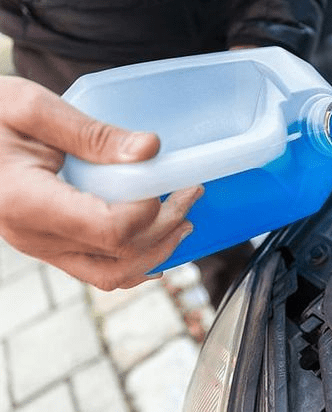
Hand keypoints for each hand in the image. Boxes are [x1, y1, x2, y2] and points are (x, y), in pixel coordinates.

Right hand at [0, 76, 202, 289]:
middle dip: (166, 228)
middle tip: (192, 193)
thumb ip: (91, 132)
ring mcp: (41, 247)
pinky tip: (158, 247)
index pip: (109, 228)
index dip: (149, 211)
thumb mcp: (29, 108)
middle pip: (119, 256)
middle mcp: (34, 236)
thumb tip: (151, 148)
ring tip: (185, 222)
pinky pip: (98, 270)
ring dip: (157, 252)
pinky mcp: (49, 245)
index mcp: (27, 201)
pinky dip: (135, 263)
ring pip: (112, 274)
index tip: (171, 182)